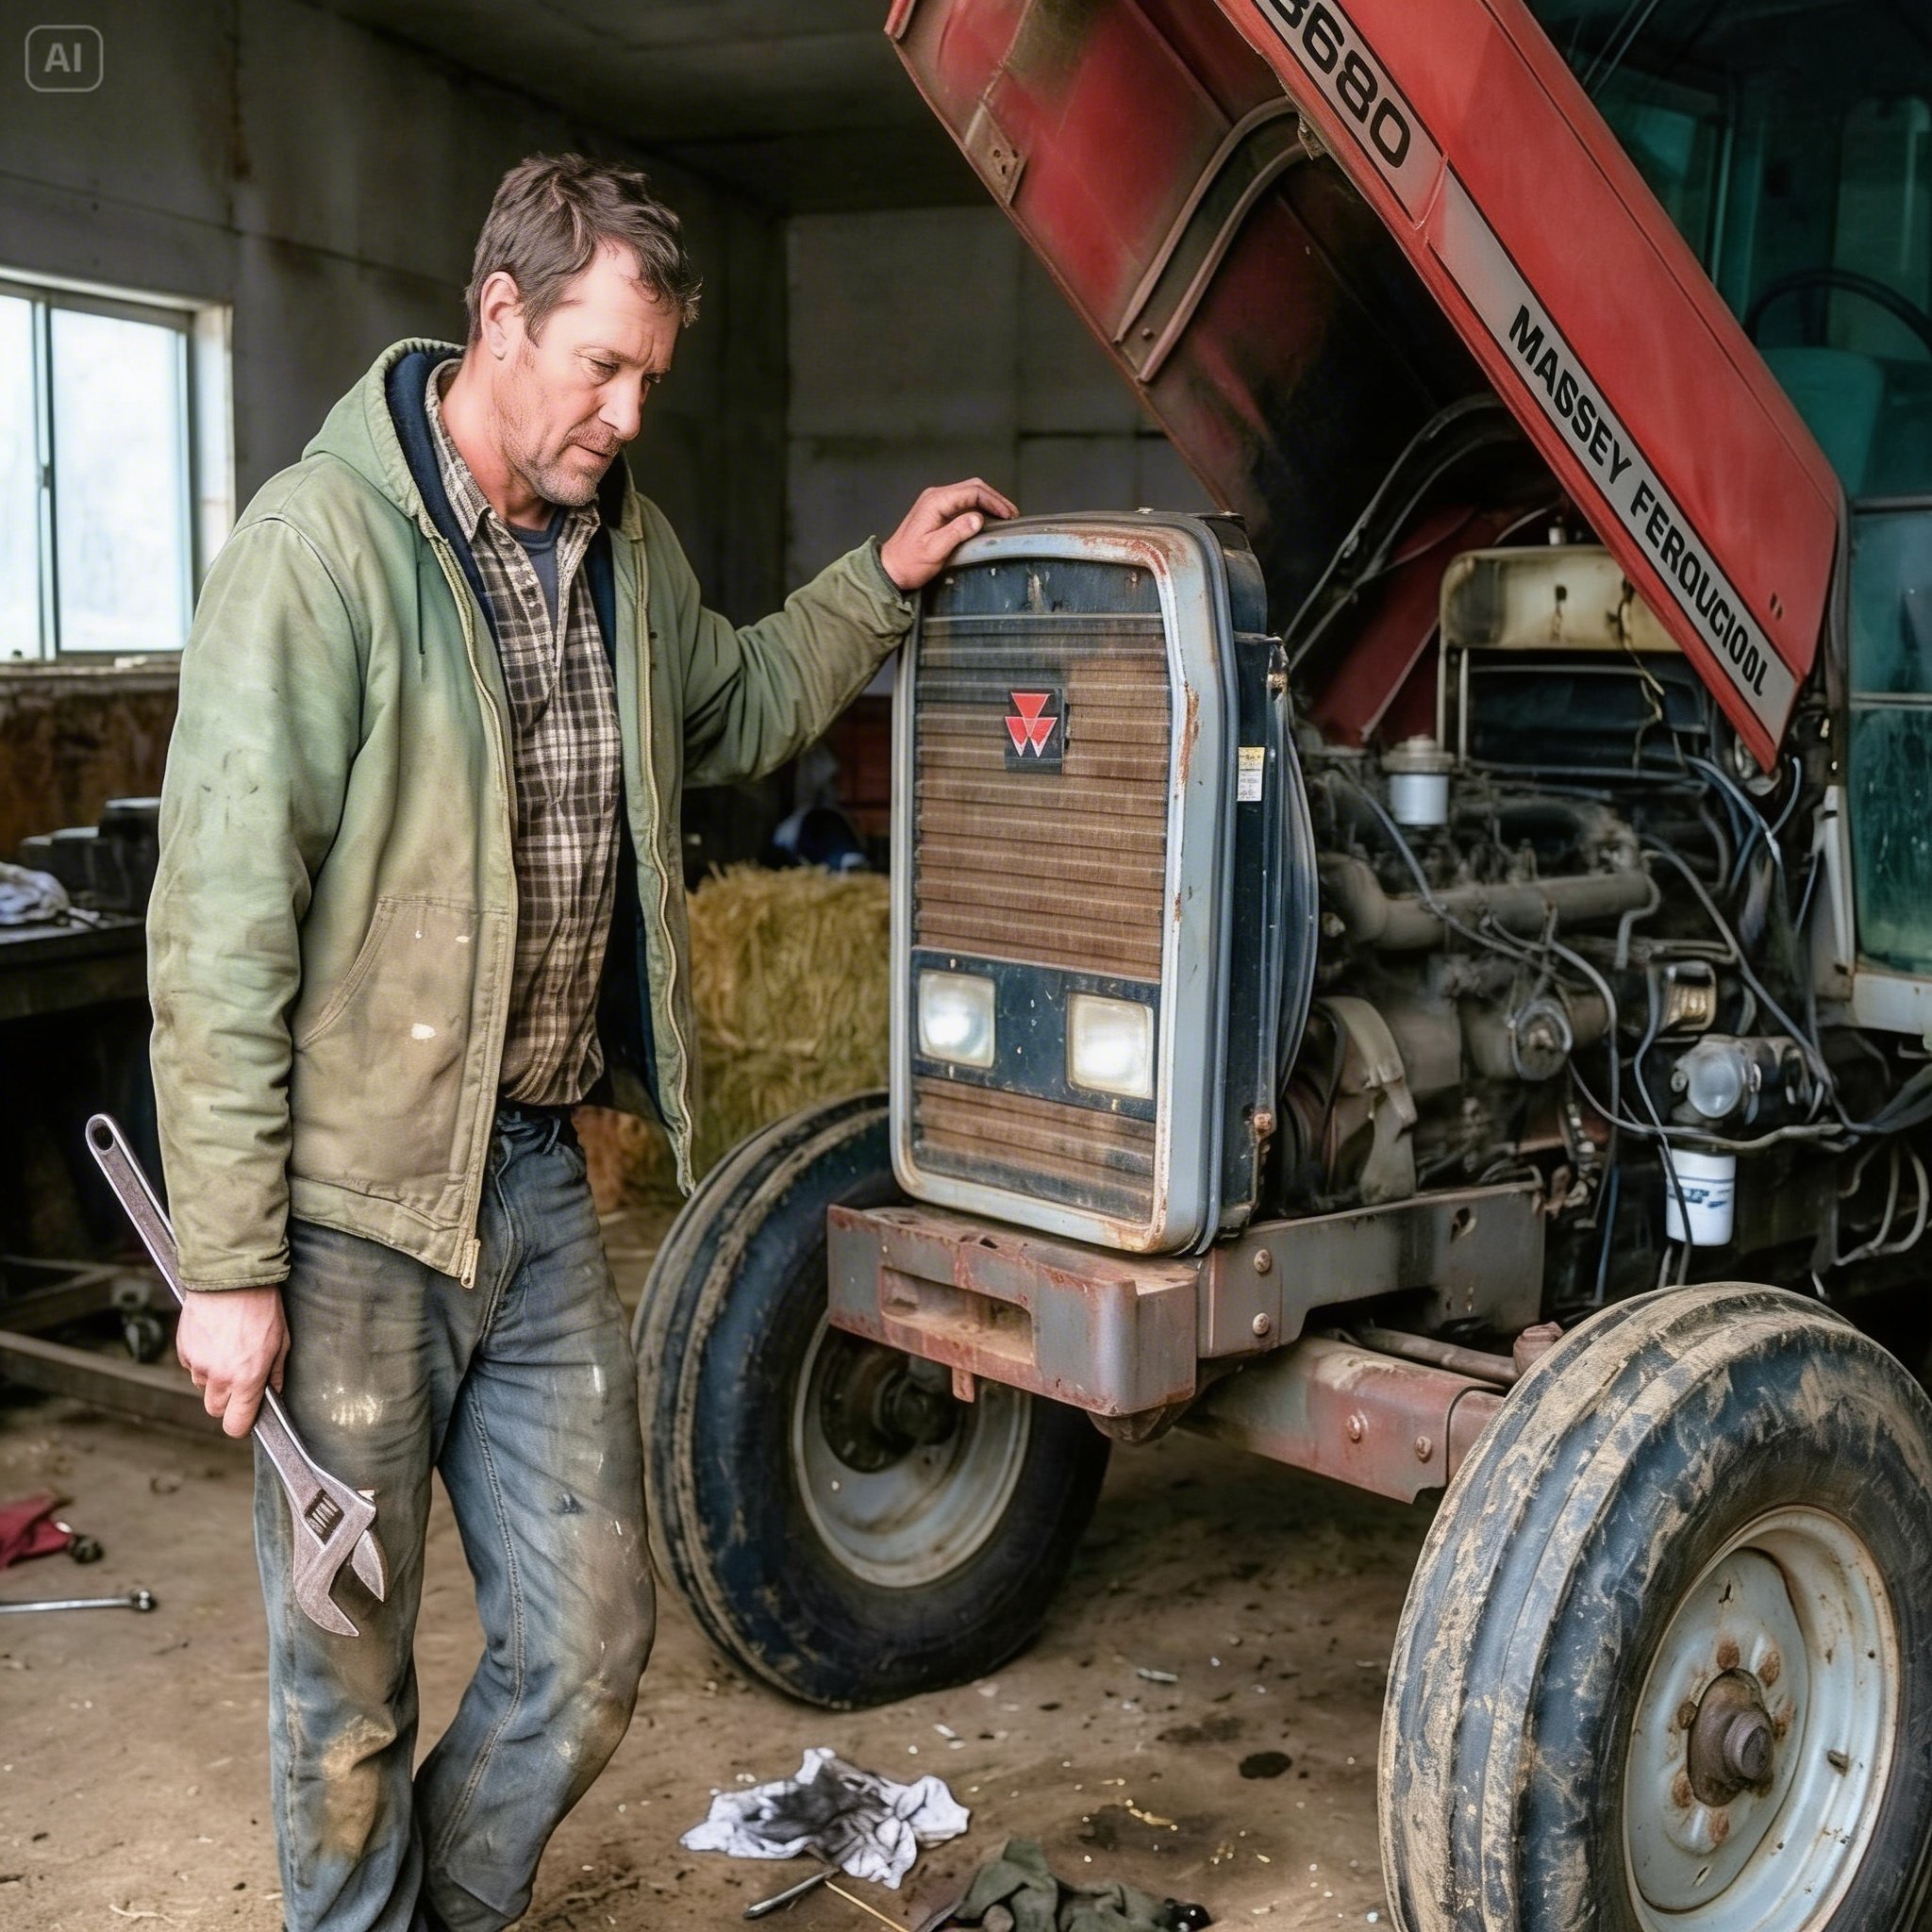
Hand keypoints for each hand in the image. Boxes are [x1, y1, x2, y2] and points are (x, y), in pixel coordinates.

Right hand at [176, 1286, 288, 1438]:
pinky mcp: (183, 1350)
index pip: (235, 1424)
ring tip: (229, 1348)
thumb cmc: (261, 1306)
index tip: (246, 1416)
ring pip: (203, 1386)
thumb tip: (274, 1391)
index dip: (241, 1424)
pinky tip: (215, 1338)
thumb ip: (276, 1373)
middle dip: (227, 1399)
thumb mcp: (281, 1341)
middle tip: (241, 1377)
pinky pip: (191, 1366)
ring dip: (214, 1376)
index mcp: (246, 1378)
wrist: (229, 1278)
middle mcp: (219, 1376)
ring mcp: (198, 1364)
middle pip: (215, 1409)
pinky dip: (202, 1359)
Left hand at [879, 478, 1018, 591]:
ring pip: (969, 492)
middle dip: (995, 499)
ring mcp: (936, 502)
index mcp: (935, 501)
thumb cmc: (910, 562)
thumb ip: (956, 532)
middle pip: (973, 487)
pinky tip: (989, 518)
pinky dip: (980, 507)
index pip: (972, 491)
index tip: (1008, 515)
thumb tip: (978, 518)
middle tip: (1012, 514)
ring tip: (1005, 515)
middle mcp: (936, 496)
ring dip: (989, 501)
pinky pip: (963, 501)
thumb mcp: (934, 550)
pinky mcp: (938, 510)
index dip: (994, 501)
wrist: (892, 568)